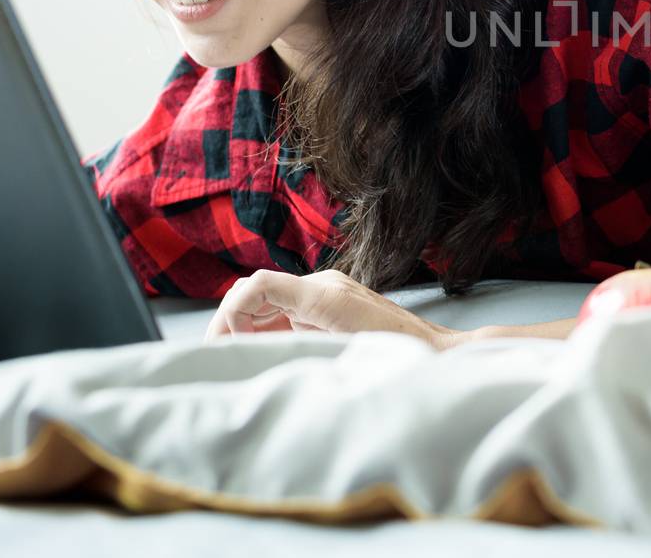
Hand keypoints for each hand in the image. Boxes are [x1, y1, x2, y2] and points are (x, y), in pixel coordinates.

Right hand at [204, 269, 460, 349]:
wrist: (435, 353)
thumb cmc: (400, 354)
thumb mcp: (348, 352)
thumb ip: (303, 336)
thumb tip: (277, 318)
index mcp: (324, 294)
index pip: (259, 285)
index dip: (231, 312)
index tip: (225, 347)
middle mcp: (321, 289)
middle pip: (255, 294)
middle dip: (229, 325)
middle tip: (216, 361)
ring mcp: (324, 298)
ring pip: (265, 307)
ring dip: (243, 333)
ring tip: (233, 365)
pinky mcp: (327, 313)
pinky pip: (283, 318)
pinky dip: (263, 337)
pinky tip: (261, 361)